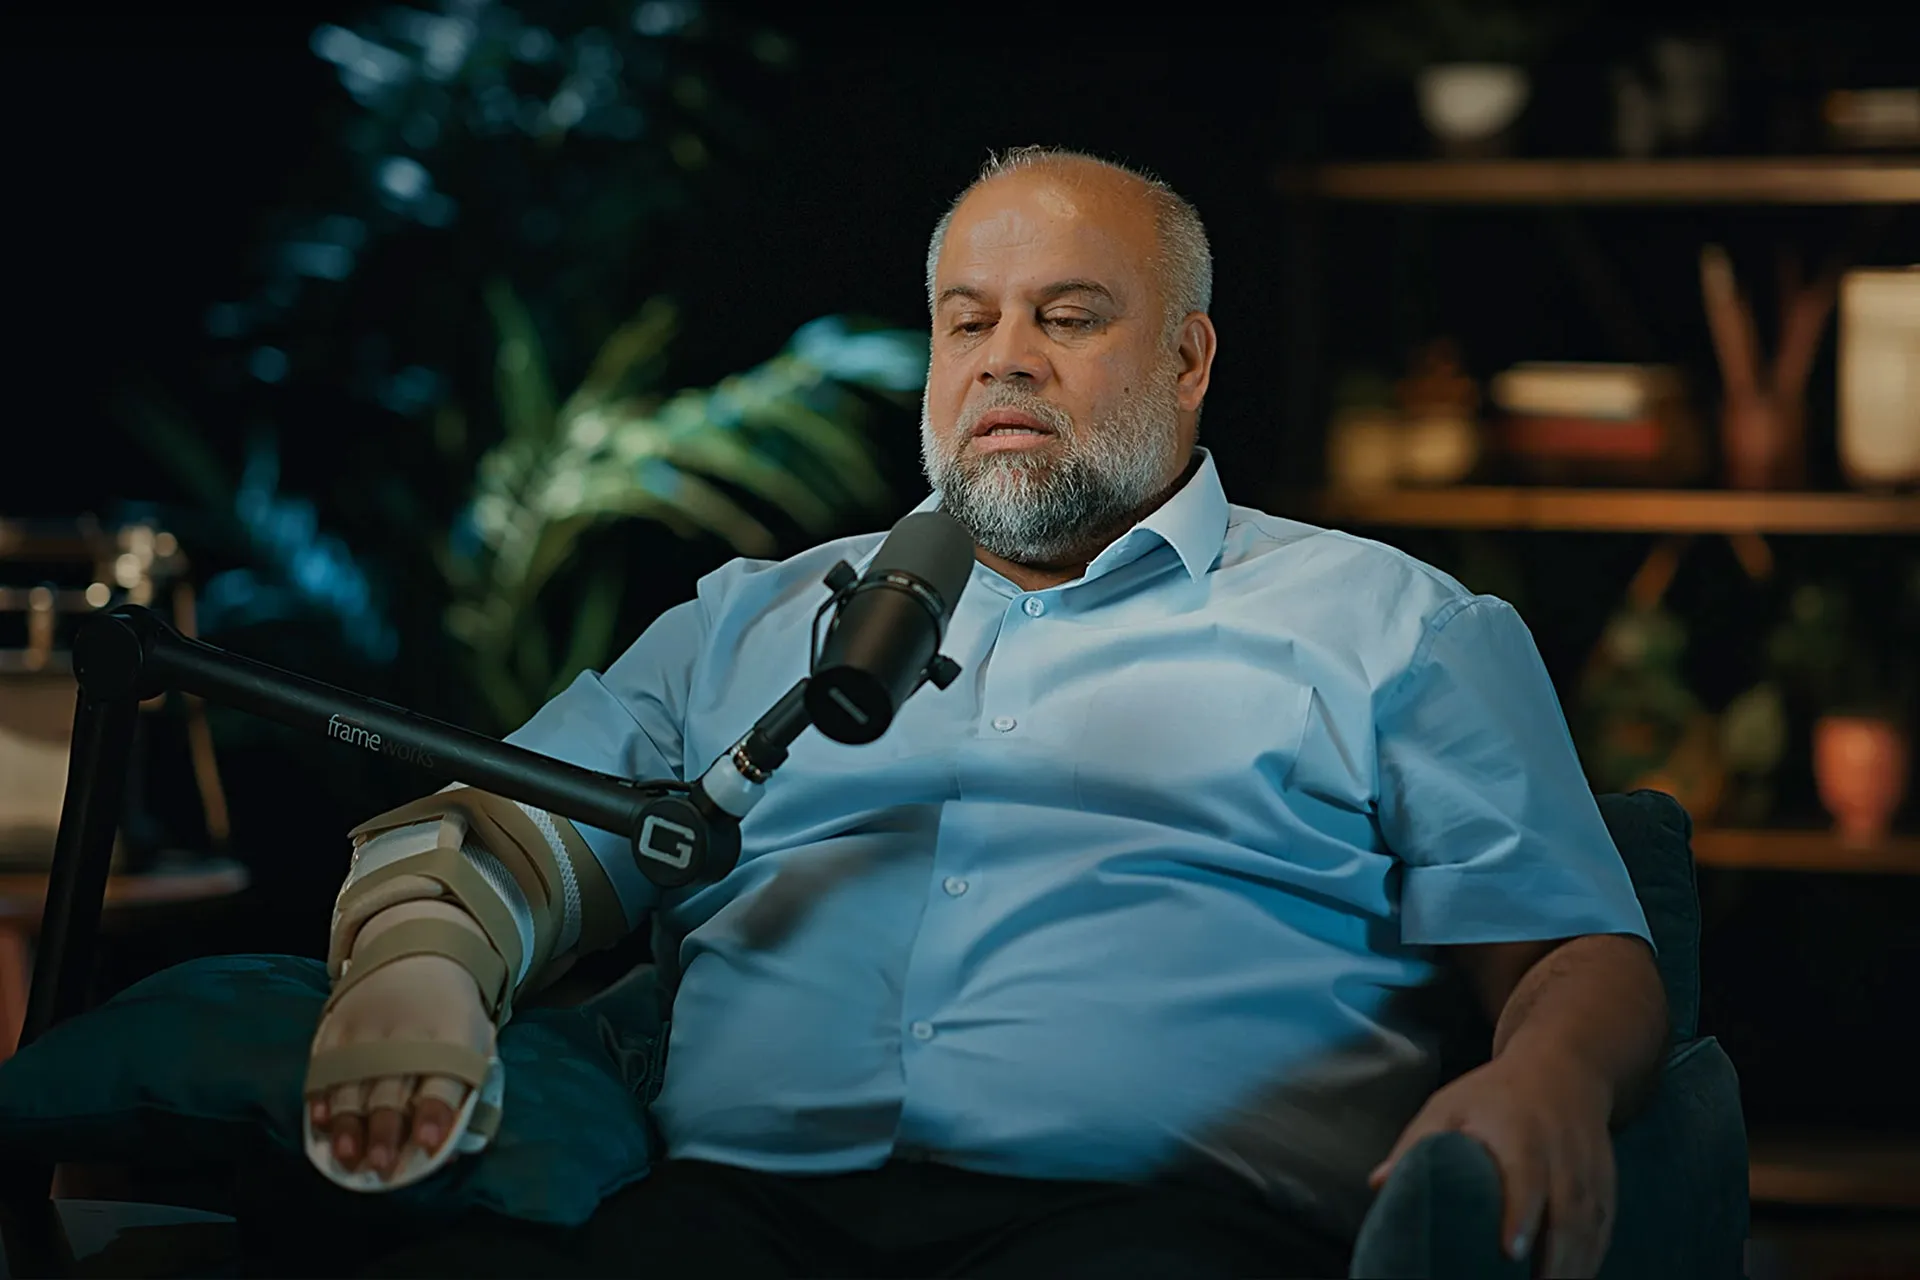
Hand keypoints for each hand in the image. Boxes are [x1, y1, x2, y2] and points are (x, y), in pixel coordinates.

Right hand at [306, 904, 496, 1179]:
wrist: (420, 956)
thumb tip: (452, 1151)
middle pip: (393, 1086)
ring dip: (348, 1122)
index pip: (443, 1078)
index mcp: (452, 1035)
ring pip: (353, 1080)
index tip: (426, 1144)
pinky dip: (321, 1093)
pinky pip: (324, 1063)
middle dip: (385, 1129)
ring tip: (346, 1157)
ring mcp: (368, 1026)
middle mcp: (407, 1029)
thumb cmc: (452, 1018)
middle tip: (379, 1166)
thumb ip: (468, 1095)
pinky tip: (320, 1121)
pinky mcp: (337, 1023)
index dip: (434, 1112)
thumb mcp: (475, 1045)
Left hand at [1368, 1049, 1615, 1277]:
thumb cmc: (1492, 1095)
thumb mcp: (1449, 1105)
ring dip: (1574, 1267)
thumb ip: (1416, 1144)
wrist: (1563, 1068)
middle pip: (1567, 1211)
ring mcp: (1589, 1171)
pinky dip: (1591, 1260)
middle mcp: (1560, 1152)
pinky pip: (1603, 1230)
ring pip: (1590, 1226)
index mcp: (1518, 1130)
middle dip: (1554, 1259)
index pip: (1525, 1175)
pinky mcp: (1605, 1187)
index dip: (1520, 1213)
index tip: (1510, 1251)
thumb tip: (1378, 1184)